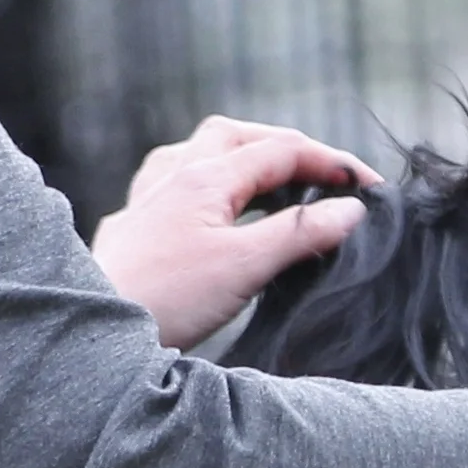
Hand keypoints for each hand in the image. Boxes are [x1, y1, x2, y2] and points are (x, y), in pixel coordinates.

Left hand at [90, 117, 380, 350]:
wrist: (97, 331)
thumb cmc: (168, 300)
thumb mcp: (246, 267)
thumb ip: (300, 235)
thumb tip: (351, 211)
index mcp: (205, 177)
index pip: (281, 150)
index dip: (332, 162)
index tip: (370, 187)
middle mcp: (174, 174)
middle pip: (239, 136)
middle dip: (289, 148)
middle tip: (327, 175)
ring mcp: (149, 197)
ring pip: (202, 152)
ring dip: (245, 156)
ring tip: (275, 180)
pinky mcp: (134, 224)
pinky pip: (174, 178)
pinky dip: (208, 178)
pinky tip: (210, 200)